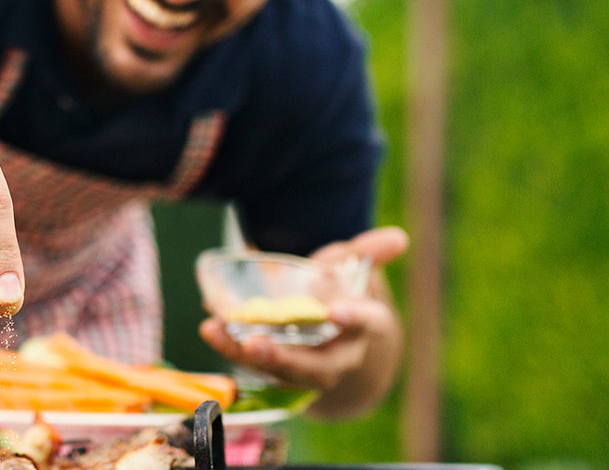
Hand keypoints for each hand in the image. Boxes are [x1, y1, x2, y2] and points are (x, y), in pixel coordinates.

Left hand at [199, 227, 407, 407]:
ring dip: (246, 355)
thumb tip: (398, 237)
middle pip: (316, 367)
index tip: (336, 311)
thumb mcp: (353, 268)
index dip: (354, 319)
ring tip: (216, 331)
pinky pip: (255, 363)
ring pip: (280, 371)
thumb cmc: (342, 292)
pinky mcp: (278, 369)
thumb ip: (368, 252)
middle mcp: (338, 355)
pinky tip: (210, 327)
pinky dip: (230, 346)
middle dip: (286, 358)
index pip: (367, 324)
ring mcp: (307, 368)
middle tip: (256, 344)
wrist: (331, 331)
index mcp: (364, 326)